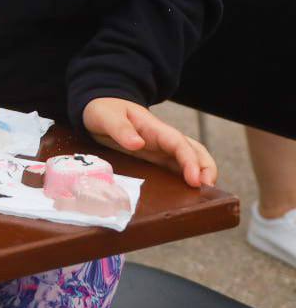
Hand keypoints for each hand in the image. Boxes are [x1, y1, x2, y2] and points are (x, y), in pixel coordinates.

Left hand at [83, 97, 216, 187]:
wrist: (98, 108)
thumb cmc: (103, 110)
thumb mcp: (106, 117)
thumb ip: (120, 129)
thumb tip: (139, 144)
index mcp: (154, 128)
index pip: (179, 144)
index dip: (190, 161)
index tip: (195, 180)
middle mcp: (163, 139)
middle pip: (194, 151)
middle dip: (206, 169)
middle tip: (208, 191)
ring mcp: (161, 150)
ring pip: (190, 161)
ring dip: (201, 176)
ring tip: (203, 198)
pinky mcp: (155, 159)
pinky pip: (175, 169)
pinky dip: (185, 181)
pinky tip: (185, 196)